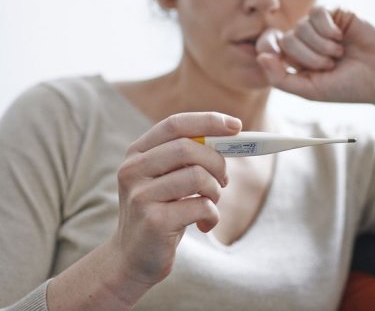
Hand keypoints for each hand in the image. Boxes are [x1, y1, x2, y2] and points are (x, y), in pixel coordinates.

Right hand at [111, 112, 241, 286]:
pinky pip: (200, 206)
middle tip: (224, 178)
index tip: (236, 125)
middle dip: (217, 161)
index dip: (208, 121)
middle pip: (188, 148)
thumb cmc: (161, 211)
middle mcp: (133, 169)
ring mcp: (140, 195)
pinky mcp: (153, 221)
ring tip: (211, 202)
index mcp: (137, 152)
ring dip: (216, 190)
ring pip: (197, 176)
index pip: (175, 124)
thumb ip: (189, 156)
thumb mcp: (168, 178)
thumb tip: (232, 135)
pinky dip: (212, 214)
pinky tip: (204, 225)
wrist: (132, 259)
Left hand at [256, 7, 374, 103]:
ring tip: (339, 54)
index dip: (268, 48)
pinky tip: (340, 36)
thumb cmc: (346, 86)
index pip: (268, 46)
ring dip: (320, 46)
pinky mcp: (334, 12)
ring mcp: (318, 26)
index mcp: (295, 59)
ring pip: (300, 27)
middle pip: (286, 40)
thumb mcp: (309, 90)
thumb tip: (261, 56)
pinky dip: (326, 28)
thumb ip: (280, 78)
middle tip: (329, 65)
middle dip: (308, 57)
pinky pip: (316, 12)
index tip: (277, 57)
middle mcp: (304, 41)